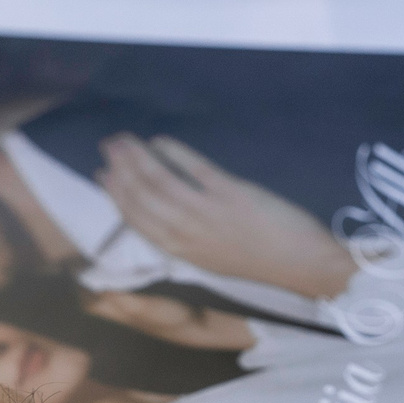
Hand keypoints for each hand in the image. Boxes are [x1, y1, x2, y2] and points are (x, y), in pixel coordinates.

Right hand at [97, 134, 356, 299]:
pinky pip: (192, 168)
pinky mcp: (230, 194)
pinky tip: (160, 140)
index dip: (115, 195)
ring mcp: (207, 213)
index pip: (136, 220)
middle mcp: (187, 234)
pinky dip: (172, 151)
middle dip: (120, 168)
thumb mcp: (211, 255)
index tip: (102, 174)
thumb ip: (185, 233)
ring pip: (159, 181)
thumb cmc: (258, 259)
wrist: (301, 263)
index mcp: (180, 252)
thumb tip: (161, 205)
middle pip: (141, 197)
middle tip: (109, 146)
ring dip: (137, 156)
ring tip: (126, 139)